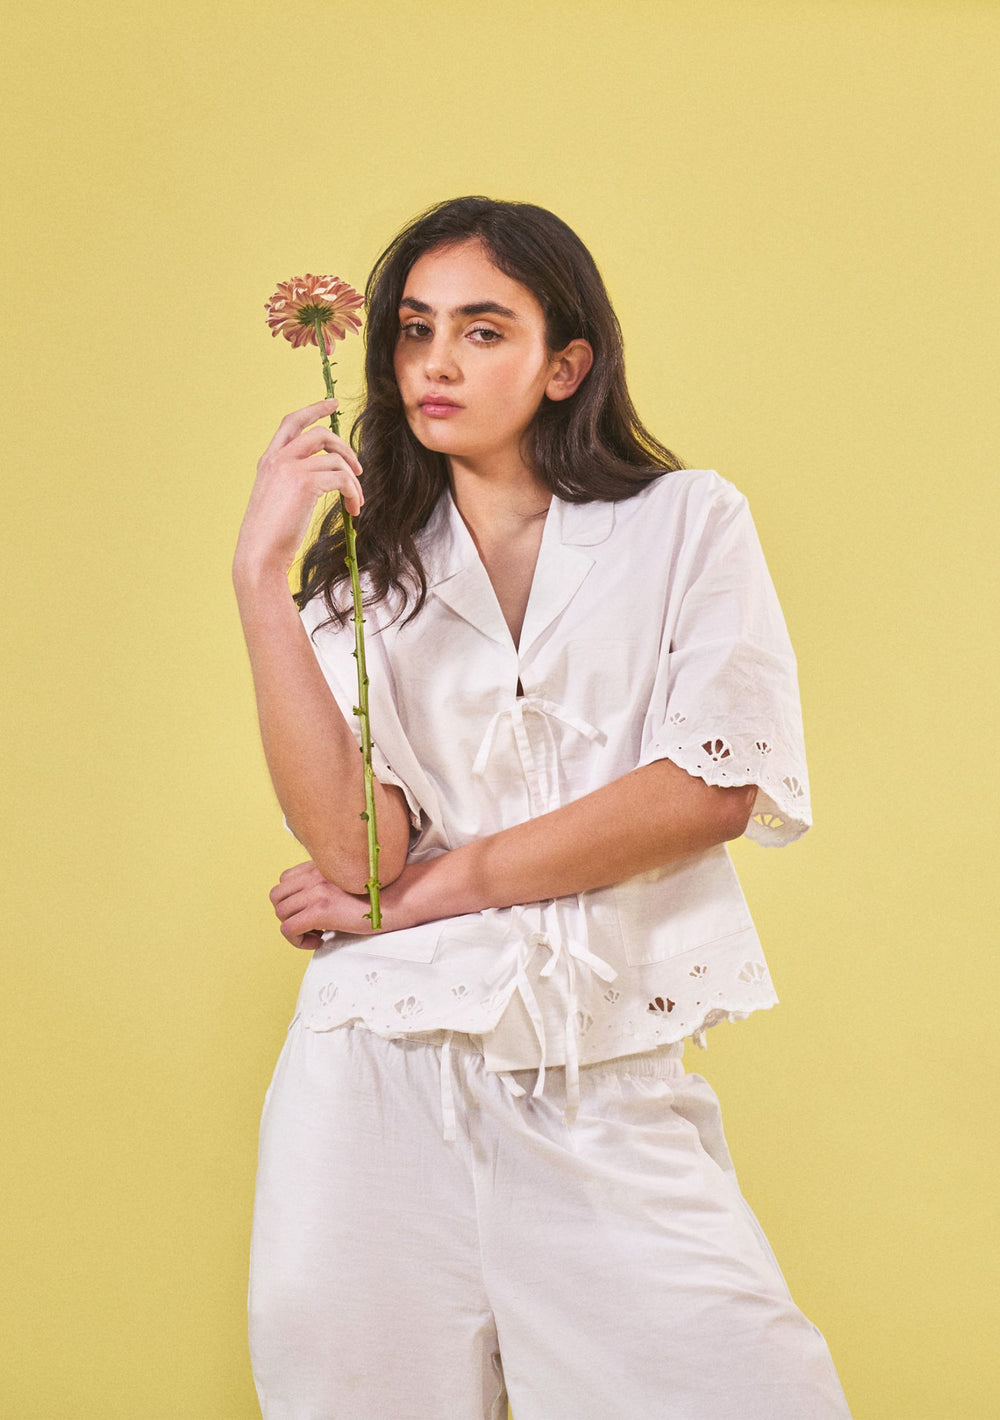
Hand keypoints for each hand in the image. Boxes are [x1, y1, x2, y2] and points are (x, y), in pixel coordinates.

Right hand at [233, 398, 363, 582]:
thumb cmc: (269, 538)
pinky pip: (342, 478)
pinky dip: (354, 493)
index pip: (291, 423)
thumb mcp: (277, 502)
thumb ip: (292, 483)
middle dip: (344, 447)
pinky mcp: (305, 483)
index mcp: (268, 461)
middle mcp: (277, 459)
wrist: (259, 555)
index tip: (333, 404)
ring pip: (336, 458)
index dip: (313, 410)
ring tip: (357, 500)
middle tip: (358, 468)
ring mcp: (290, 468)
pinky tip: (353, 510)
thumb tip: (325, 478)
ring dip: (354, 479)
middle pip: (320, 433)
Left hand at [269, 860, 375, 947]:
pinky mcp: (321, 911)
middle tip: (309, 925)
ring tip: (316, 934)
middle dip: (288, 914)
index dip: (293, 899)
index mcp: (321, 866)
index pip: (286, 879)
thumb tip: (318, 910)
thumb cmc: (383, 893)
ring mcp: (316, 892)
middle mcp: (315, 875)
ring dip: (293, 927)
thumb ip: (331, 885)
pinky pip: (288, 929)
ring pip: (280, 912)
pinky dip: (298, 940)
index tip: (311, 912)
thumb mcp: (352, 881)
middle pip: (277, 895)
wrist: (401, 896)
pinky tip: (319, 942)